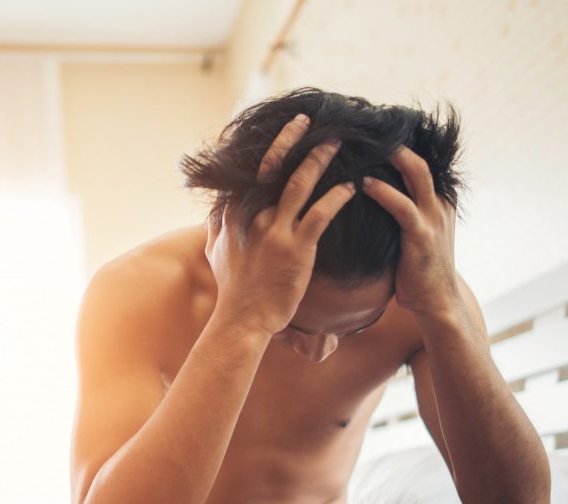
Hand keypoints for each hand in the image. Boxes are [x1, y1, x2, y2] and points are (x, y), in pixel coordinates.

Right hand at [207, 114, 355, 334]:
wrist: (243, 320)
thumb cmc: (233, 288)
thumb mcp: (215, 252)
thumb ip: (216, 225)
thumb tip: (215, 207)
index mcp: (234, 213)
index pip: (249, 169)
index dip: (265, 146)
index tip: (280, 130)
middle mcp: (252, 216)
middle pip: (273, 166)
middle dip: (290, 139)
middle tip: (307, 120)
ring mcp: (274, 231)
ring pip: (298, 184)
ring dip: (318, 160)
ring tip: (335, 143)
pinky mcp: (296, 249)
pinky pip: (320, 214)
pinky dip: (337, 197)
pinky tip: (351, 187)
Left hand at [361, 145, 459, 318]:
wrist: (437, 303)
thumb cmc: (416, 270)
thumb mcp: (410, 233)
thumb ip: (397, 212)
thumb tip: (365, 194)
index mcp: (437, 199)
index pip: (419, 161)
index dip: (398, 143)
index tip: (372, 129)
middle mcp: (439, 202)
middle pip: (419, 158)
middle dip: (395, 139)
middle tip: (366, 124)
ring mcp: (433, 217)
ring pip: (416, 173)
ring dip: (392, 155)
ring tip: (364, 142)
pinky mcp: (422, 236)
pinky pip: (402, 206)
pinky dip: (383, 192)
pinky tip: (364, 183)